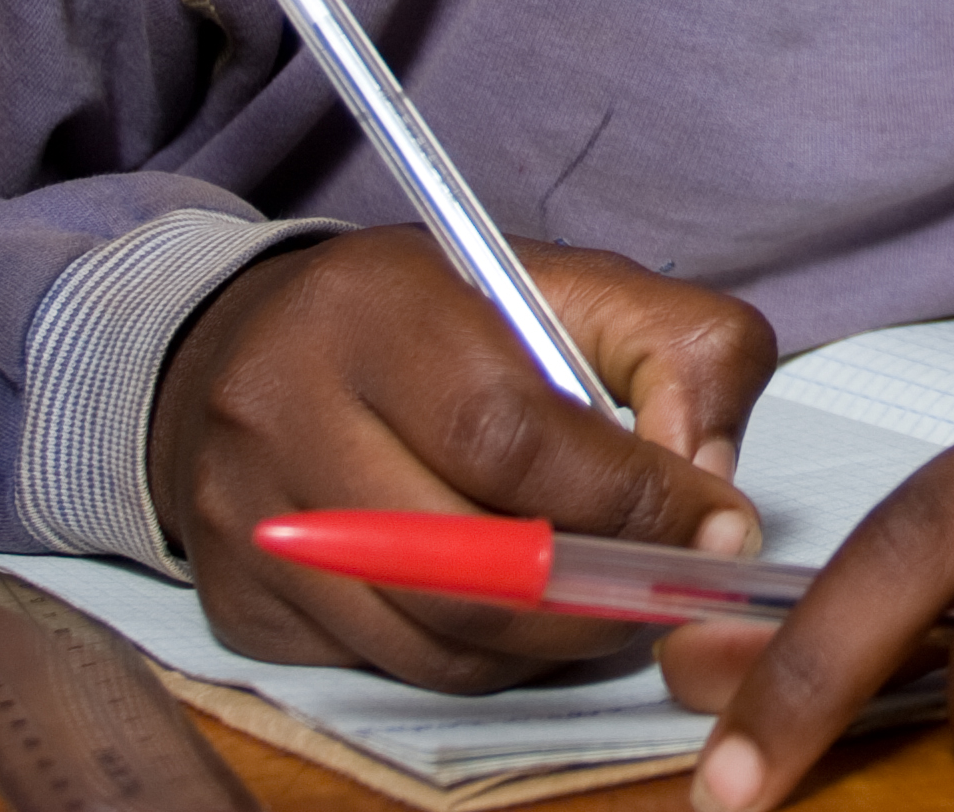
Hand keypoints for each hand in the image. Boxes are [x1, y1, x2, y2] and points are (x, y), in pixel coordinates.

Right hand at [149, 228, 774, 688]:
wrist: (251, 345)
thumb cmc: (430, 316)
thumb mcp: (570, 287)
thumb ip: (677, 355)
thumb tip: (712, 493)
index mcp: (375, 312)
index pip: (512, 437)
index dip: (626, 499)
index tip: (707, 524)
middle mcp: (285, 415)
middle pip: (470, 565)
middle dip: (597, 593)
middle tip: (666, 587)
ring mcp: (251, 523)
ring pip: (436, 641)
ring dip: (548, 640)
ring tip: (600, 598)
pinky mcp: (241, 606)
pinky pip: (392, 666)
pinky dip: (479, 657)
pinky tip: (513, 609)